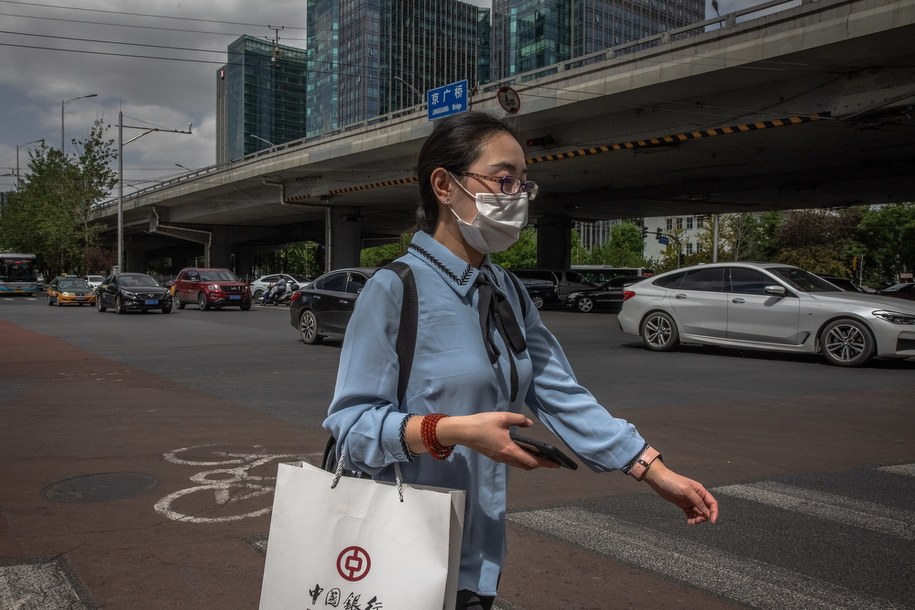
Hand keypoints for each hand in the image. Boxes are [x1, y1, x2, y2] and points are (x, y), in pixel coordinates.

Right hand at [435, 412, 559, 469]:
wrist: (462, 431)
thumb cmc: (482, 424)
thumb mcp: (502, 418)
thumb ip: (518, 420)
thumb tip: (529, 424)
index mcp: (509, 450)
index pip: (532, 461)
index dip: (545, 463)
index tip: (556, 464)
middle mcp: (505, 457)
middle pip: (526, 465)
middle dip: (540, 464)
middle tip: (551, 460)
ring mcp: (499, 458)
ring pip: (518, 464)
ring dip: (530, 462)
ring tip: (540, 456)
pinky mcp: (494, 455)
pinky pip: (511, 460)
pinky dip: (521, 458)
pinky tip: (523, 450)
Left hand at [643, 460, 718, 524]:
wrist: (658, 480)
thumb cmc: (672, 481)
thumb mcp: (686, 490)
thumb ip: (697, 501)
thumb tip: (707, 512)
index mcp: (700, 490)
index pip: (712, 503)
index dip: (714, 512)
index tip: (712, 521)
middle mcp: (696, 496)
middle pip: (706, 510)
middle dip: (704, 517)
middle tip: (697, 521)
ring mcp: (690, 500)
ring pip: (699, 513)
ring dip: (697, 519)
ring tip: (692, 522)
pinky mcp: (683, 504)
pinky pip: (691, 514)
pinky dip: (691, 519)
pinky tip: (689, 521)